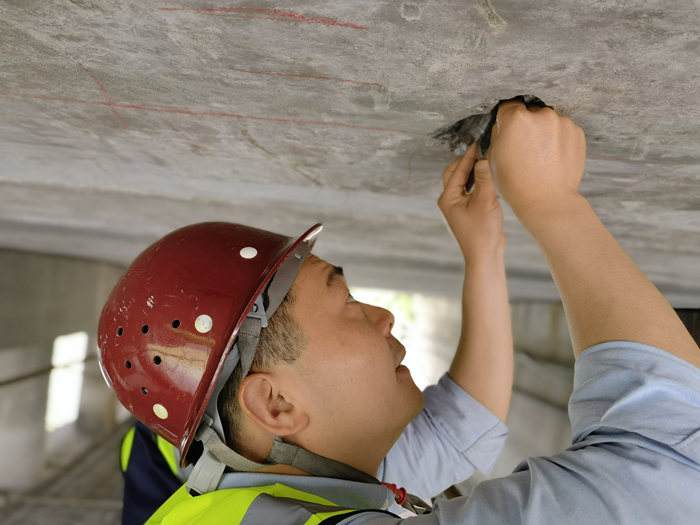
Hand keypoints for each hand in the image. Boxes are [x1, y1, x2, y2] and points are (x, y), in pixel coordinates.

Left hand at [438, 143, 504, 260]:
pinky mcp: (468, 210)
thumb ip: (484, 178)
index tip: (478, 142)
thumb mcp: (485, 201)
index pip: (457, 170)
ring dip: (474, 172)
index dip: (468, 156)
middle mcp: (449, 200)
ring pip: (463, 181)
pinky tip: (489, 179)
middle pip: (456, 173)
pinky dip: (478, 182)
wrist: (485, 255)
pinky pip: (470, 190)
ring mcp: (458, 206)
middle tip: (482, 150)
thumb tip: (482, 159)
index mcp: (448, 198)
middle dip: (468, 161)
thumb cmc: (482, 231)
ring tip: (486, 161)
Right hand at [486, 100, 586, 218]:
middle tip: (525, 146)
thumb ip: (499, 134)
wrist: (547, 200)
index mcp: (517, 119)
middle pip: (531, 112)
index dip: (506, 119)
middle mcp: (542, 114)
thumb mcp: (494, 157)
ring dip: (544, 131)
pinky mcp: (577, 132)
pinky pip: (563, 129)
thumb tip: (504, 125)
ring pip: (549, 120)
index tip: (508, 130)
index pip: (508, 106)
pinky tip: (552, 157)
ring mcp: (562, 122)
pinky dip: (558, 139)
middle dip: (527, 125)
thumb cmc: (516, 183)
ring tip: (541, 154)